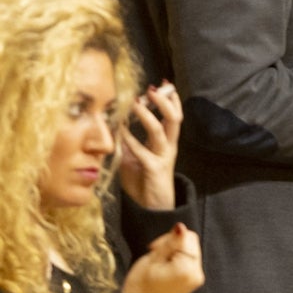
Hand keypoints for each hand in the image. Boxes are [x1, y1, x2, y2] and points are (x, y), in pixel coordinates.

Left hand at [118, 82, 181, 210]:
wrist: (151, 208)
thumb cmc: (143, 182)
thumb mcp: (134, 158)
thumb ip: (129, 143)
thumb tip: (117, 127)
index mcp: (166, 142)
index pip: (174, 115)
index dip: (171, 99)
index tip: (163, 83)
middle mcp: (168, 147)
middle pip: (174, 119)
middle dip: (165, 102)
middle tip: (152, 89)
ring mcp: (163, 157)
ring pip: (161, 131)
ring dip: (149, 115)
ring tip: (138, 104)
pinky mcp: (154, 169)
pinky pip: (142, 151)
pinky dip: (131, 140)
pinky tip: (121, 131)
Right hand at [121, 223, 203, 292]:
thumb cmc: (139, 289)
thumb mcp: (151, 261)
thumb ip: (169, 243)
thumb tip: (181, 227)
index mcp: (188, 269)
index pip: (188, 236)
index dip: (169, 238)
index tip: (153, 248)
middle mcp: (196, 275)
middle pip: (191, 243)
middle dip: (173, 245)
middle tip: (155, 257)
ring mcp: (196, 280)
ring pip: (190, 251)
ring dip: (174, 253)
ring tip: (157, 266)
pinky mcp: (192, 282)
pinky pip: (188, 262)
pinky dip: (176, 261)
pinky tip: (163, 270)